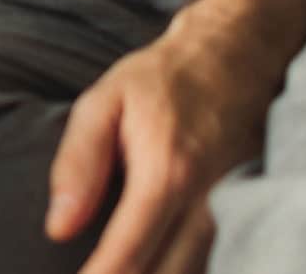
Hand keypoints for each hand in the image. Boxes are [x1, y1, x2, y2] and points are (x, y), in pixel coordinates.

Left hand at [48, 18, 283, 273]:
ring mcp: (235, 210)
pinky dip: (181, 270)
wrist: (239, 54)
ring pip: (193, 273)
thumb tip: (58, 228)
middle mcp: (208, 202)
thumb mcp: (103, 103)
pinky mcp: (247, 211)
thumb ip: (78, 165)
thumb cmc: (163, 77)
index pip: (128, 254)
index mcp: (167, 174)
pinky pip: (212, 259)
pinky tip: (152, 264)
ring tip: (112, 270)